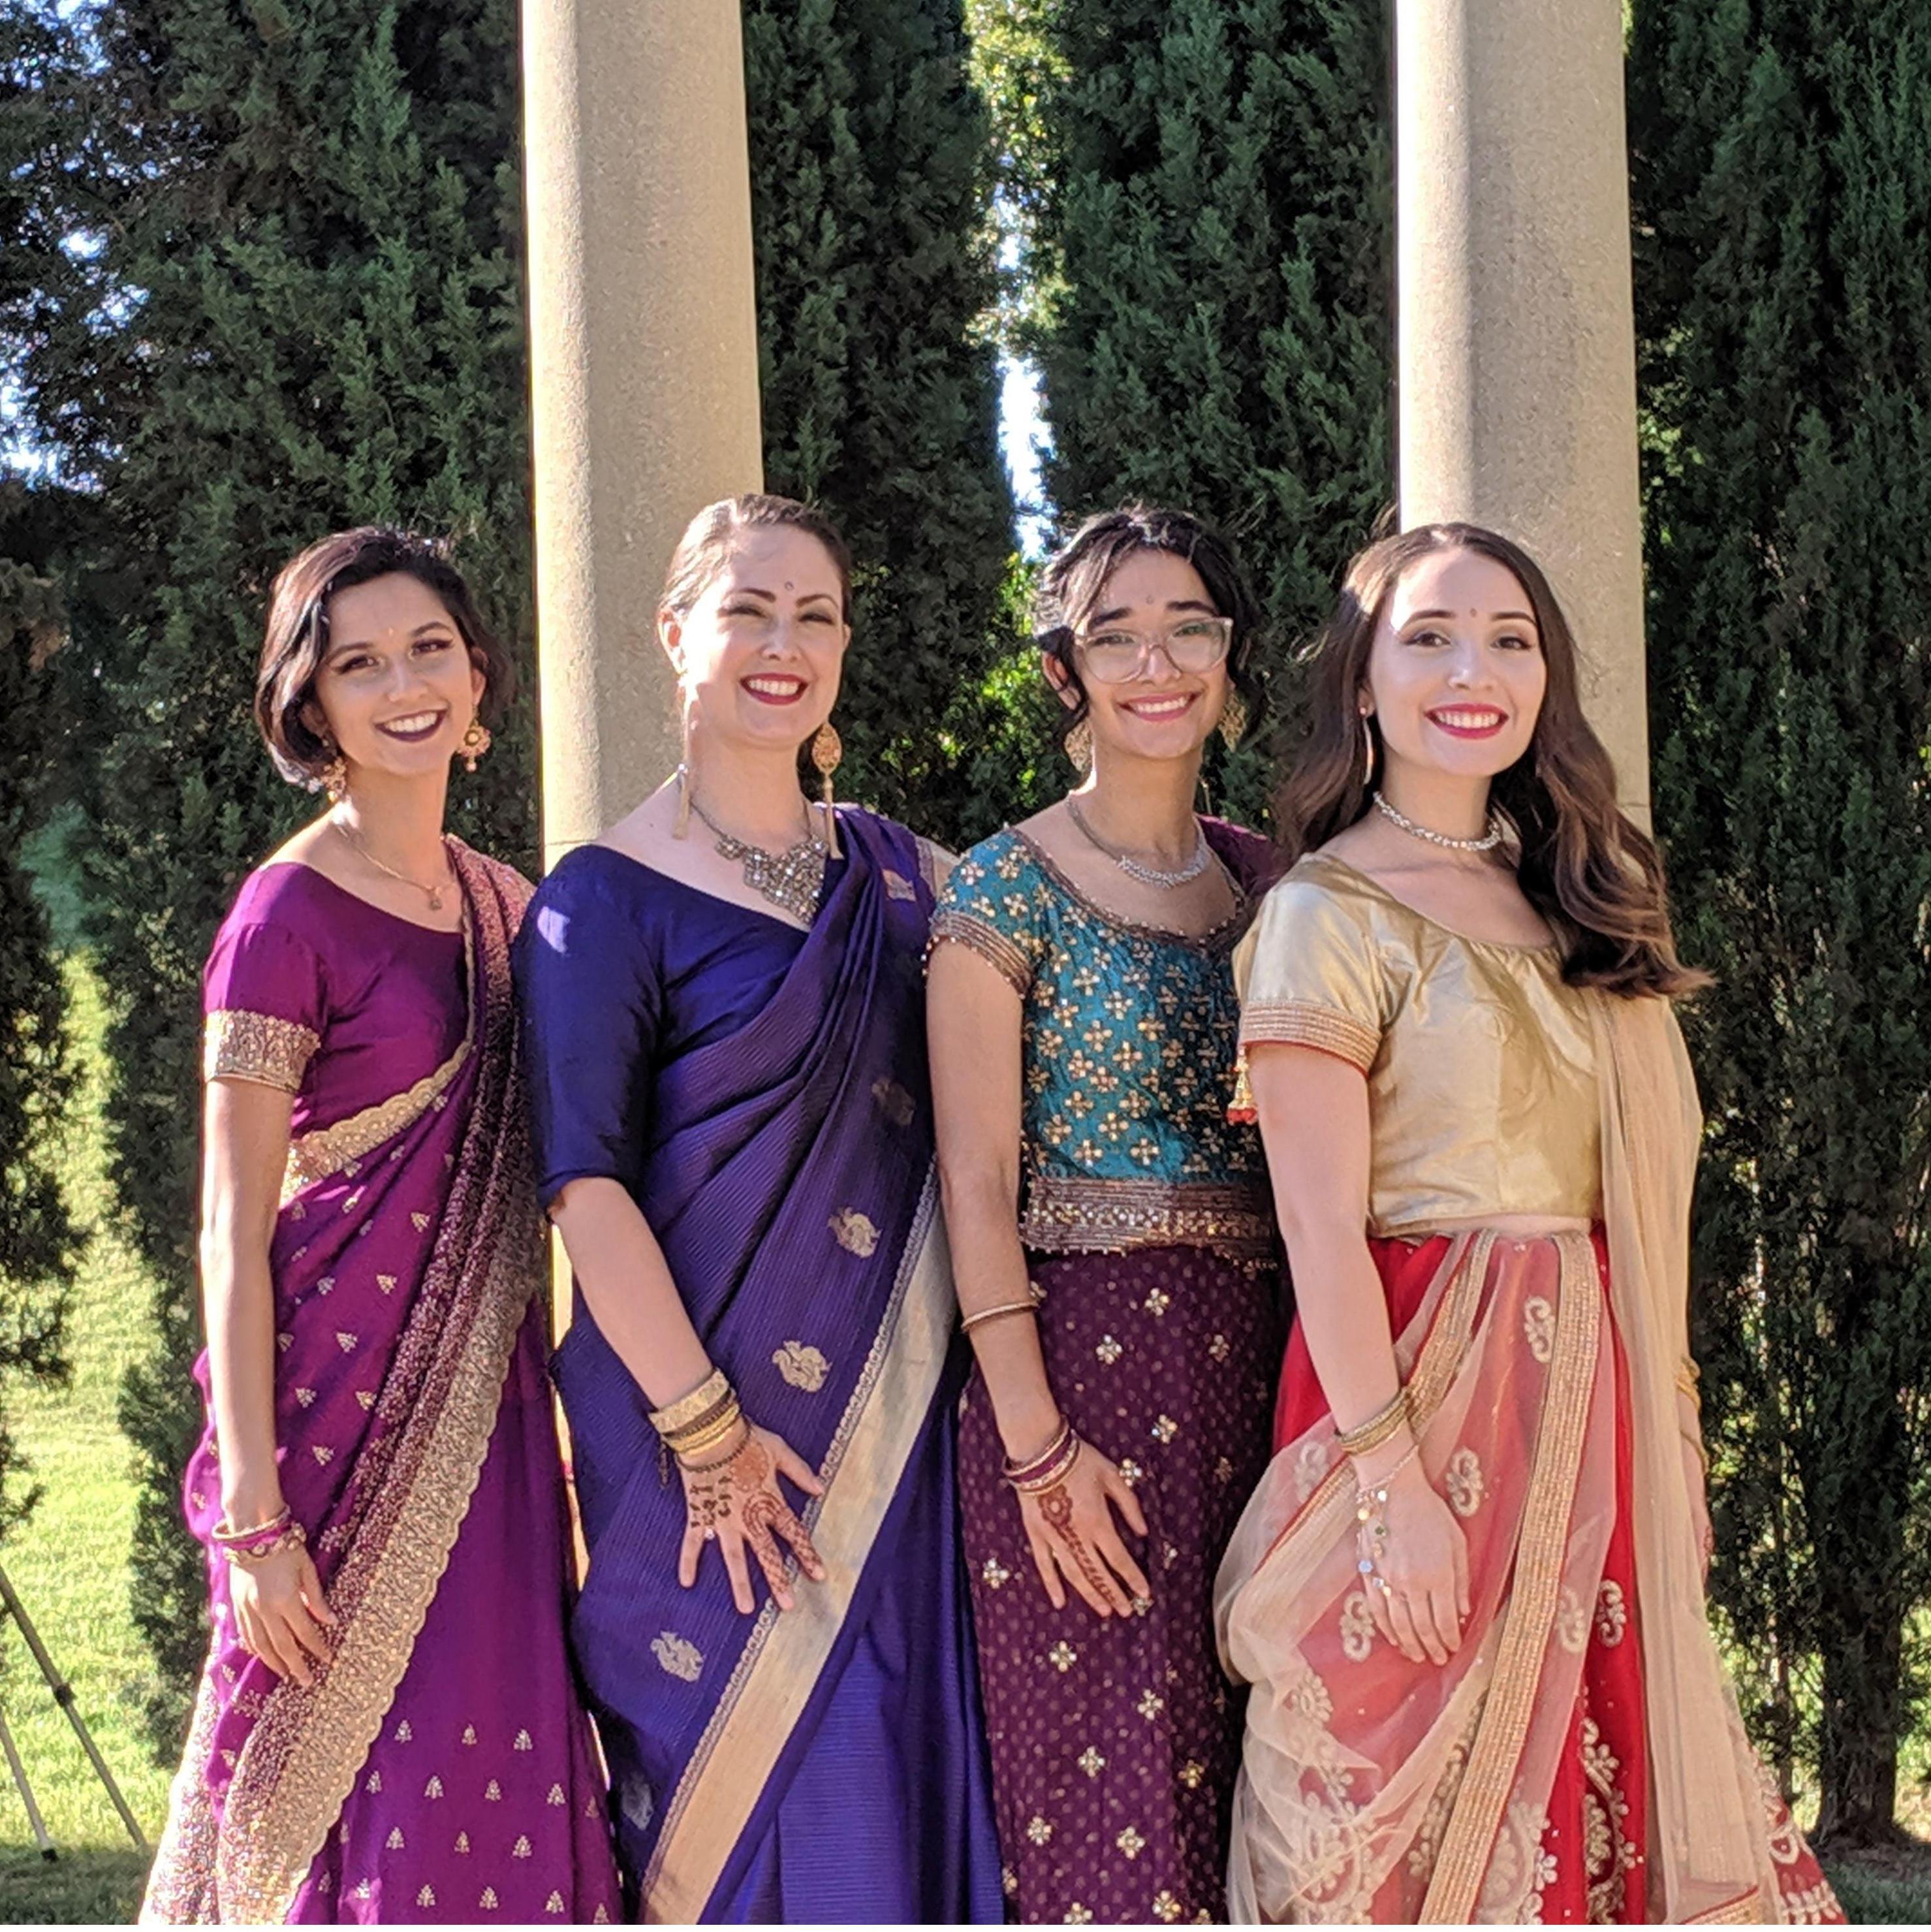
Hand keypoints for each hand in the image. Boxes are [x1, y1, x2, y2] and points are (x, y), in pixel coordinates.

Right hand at [231, 1544, 335, 1686]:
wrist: (253, 1533)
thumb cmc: (286, 1547)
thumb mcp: (307, 1569)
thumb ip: (317, 1598)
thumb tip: (331, 1621)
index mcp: (285, 1599)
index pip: (304, 1632)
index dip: (316, 1647)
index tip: (327, 1659)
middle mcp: (264, 1609)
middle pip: (281, 1646)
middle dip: (296, 1665)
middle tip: (306, 1681)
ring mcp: (247, 1609)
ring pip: (261, 1645)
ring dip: (274, 1663)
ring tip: (286, 1675)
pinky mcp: (236, 1606)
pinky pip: (246, 1634)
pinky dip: (255, 1648)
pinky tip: (263, 1655)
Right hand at [678, 1422, 826, 1613]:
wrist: (712, 1432)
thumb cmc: (747, 1437)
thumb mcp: (780, 1450)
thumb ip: (799, 1472)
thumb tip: (820, 1489)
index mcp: (769, 1501)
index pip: (793, 1533)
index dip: (807, 1554)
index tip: (819, 1576)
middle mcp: (749, 1516)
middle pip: (767, 1553)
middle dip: (778, 1580)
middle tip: (789, 1605)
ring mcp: (723, 1519)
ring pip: (733, 1558)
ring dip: (740, 1583)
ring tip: (746, 1609)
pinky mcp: (700, 1514)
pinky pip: (693, 1541)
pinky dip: (688, 1561)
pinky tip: (686, 1583)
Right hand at [1018, 1440, 1150, 1618]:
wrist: (1041, 1450)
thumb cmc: (1079, 1459)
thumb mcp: (1112, 1476)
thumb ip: (1129, 1505)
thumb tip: (1143, 1532)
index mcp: (1098, 1521)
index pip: (1120, 1559)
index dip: (1133, 1578)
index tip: (1145, 1593)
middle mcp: (1077, 1536)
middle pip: (1098, 1573)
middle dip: (1114, 1594)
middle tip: (1127, 1611)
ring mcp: (1055, 1537)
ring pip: (1075, 1574)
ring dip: (1090, 1595)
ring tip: (1104, 1611)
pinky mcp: (1036, 1534)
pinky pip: (1044, 1565)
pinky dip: (1052, 1585)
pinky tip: (1060, 1603)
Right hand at [1360, 1457, 1468, 1665]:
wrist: (1392, 1487)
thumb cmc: (1430, 1511)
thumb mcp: (1457, 1541)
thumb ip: (1461, 1579)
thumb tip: (1464, 1611)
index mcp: (1438, 1575)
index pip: (1445, 1621)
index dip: (1450, 1640)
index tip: (1454, 1649)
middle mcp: (1412, 1582)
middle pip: (1421, 1628)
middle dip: (1431, 1648)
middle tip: (1437, 1659)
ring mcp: (1387, 1579)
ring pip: (1398, 1624)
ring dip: (1409, 1644)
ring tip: (1417, 1655)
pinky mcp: (1369, 1571)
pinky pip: (1377, 1608)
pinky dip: (1386, 1627)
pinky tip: (1393, 1637)